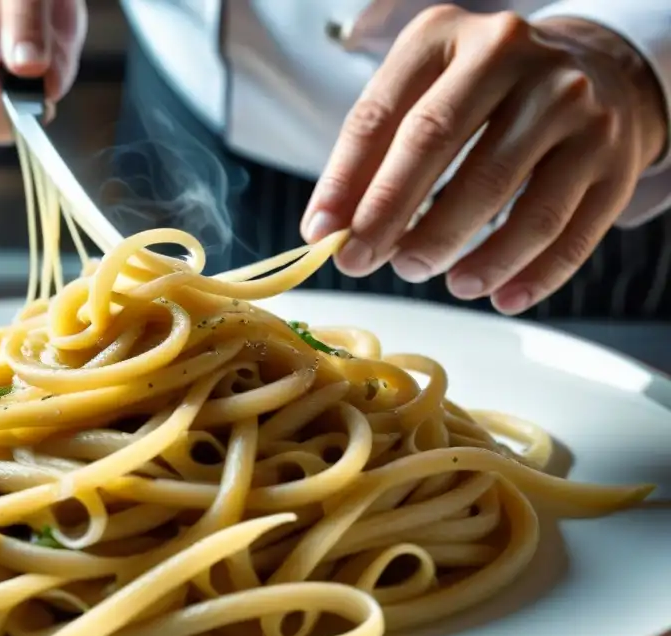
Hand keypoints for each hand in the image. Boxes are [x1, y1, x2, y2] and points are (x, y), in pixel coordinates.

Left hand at [301, 6, 667, 313]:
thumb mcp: (421, 98)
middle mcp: (515, 57)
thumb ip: (372, 156)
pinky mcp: (614, 160)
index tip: (321, 232)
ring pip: (510, 197)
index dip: (346, 180)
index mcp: (449, 37)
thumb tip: (326, 229)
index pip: (383, 115)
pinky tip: (500, 298)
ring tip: (431, 279)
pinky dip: (532, 275)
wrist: (595, 74)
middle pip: (438, 144)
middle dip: (391, 215)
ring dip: (463, 253)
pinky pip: (568, 232)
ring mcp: (574, 106)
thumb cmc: (484, 98)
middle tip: (362, 262)